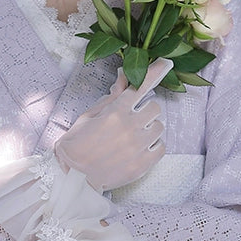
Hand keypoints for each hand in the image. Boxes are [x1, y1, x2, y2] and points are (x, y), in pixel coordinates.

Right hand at [55, 57, 171, 190]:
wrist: (73, 177)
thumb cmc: (77, 144)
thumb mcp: (89, 116)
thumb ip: (111, 97)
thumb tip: (123, 78)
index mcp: (115, 111)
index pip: (140, 86)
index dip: (154, 72)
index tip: (167, 63)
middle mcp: (130, 126)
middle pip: (154, 107)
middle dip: (145, 111)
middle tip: (133, 120)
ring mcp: (138, 146)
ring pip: (159, 127)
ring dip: (149, 129)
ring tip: (133, 138)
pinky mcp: (143, 164)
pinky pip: (161, 147)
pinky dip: (153, 147)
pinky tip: (139, 150)